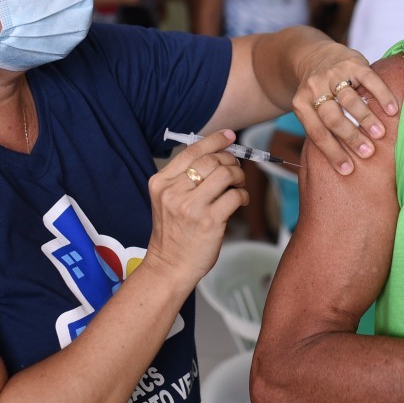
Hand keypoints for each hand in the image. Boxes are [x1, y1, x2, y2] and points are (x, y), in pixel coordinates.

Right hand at [143, 130, 247, 286]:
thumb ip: (185, 178)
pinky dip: (243, 195)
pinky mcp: (209, 221)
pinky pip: (235, 196)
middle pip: (211, 160)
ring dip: (239, 176)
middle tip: (236, 169)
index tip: (230, 136)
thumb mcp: (167, 200)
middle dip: (230, 161)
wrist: (169, 266)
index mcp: (160, 182)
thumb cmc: (173, 233)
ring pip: (225, 174)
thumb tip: (218, 153)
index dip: (214, 140)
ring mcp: (191, 207)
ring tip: (238, 185)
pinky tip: (240, 201)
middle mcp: (173, 192)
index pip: (191, 151)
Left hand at [291, 43, 398, 175]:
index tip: (348, 170)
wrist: (314, 56)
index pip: (317, 133)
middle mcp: (314, 88)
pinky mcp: (351, 62)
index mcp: (301, 104)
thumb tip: (344, 168)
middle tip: (368, 152)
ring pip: (349, 99)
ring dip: (366, 118)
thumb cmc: (318, 95)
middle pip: (332, 117)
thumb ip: (323, 130)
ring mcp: (333, 73)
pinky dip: (382, 95)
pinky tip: (392, 110)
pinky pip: (369, 79)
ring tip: (380, 134)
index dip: (333, 152)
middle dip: (350, 136)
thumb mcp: (310, 110)